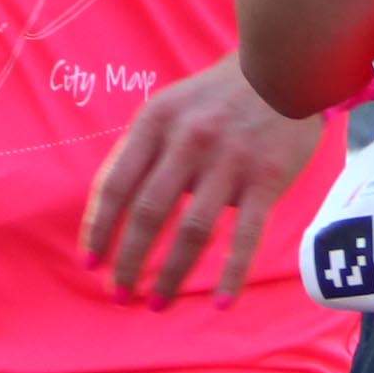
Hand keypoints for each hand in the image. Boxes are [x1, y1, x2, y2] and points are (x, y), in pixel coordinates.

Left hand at [80, 56, 321, 306]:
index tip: (90, 264)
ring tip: (157, 304)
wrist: (283, 68)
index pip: (116, 185)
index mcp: (155, 122)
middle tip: (119, 296)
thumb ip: (140, 151)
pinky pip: (246, 236)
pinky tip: (220, 302)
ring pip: (193, 231)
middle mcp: (188, 141)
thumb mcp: (167, 107)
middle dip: (129, 261)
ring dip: (171, 275)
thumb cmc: (214, 96)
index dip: (98, 229)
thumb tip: (108, 212)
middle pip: (149, 213)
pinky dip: (232, 274)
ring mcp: (229, 161)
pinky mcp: (267, 178)